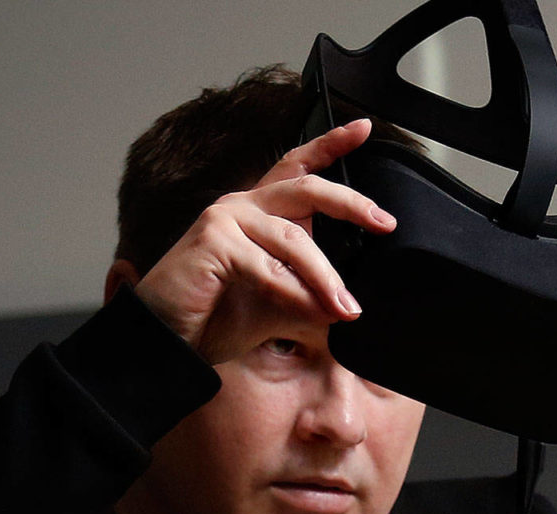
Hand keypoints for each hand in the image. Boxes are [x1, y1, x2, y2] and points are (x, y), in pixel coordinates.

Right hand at [130, 119, 395, 364]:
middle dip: (350, 204)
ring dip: (326, 279)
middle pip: (306, 189)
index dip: (330, 145)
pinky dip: (295, 295)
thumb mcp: (279, 302)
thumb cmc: (218, 316)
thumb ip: (311, 294)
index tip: (365, 129)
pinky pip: (270, 268)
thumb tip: (348, 306)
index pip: (297, 168)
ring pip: (295, 240)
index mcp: (258, 212)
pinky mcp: (214, 243)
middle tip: (384, 222)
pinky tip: (312, 314)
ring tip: (346, 309)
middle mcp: (242, 206)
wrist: (172, 342)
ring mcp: (225, 220)